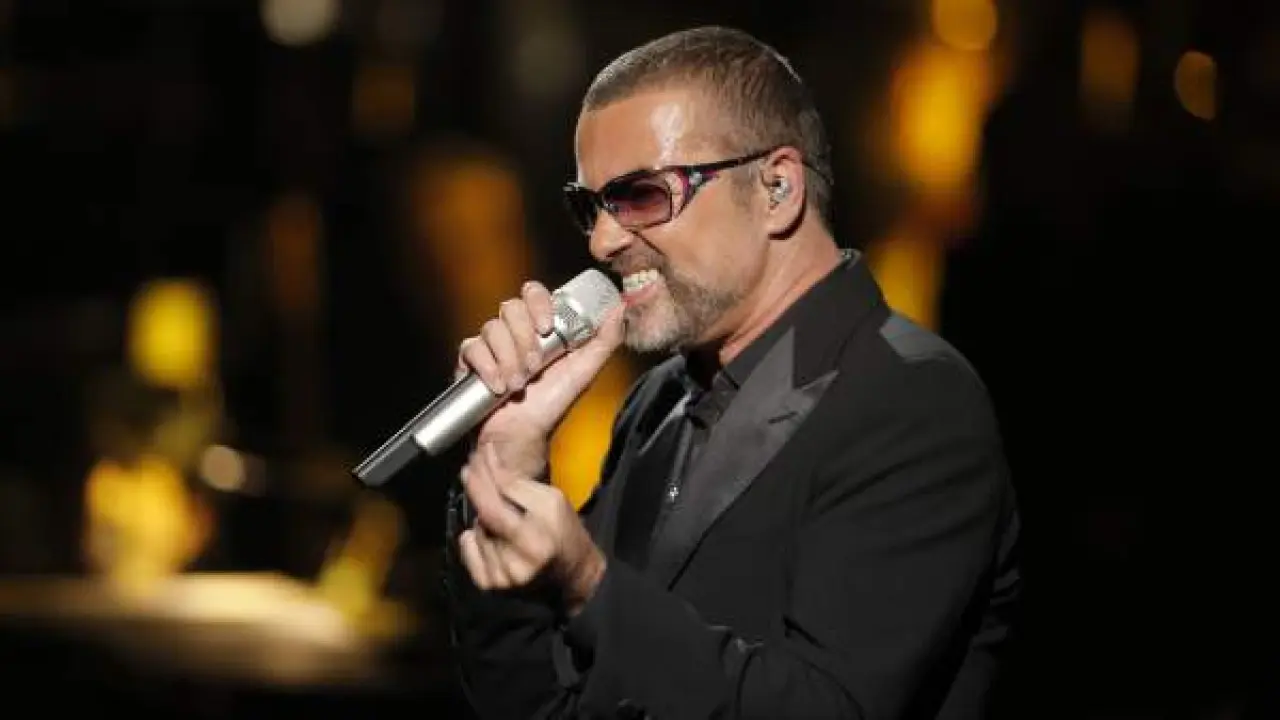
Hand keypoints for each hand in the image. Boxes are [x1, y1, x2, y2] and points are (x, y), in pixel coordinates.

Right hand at [456, 280, 624, 476]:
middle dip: (524, 337)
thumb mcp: (583, 374)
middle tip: (535, 366)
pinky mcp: (471, 361)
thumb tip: (619, 309)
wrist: (520, 438)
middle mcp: (514, 332)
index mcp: (540, 328)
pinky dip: (487, 367)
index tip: (547, 327)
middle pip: (511, 307)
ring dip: (508, 357)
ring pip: (492, 328)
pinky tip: (498, 386)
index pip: (534, 293)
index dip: (539, 303)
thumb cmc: (550, 406)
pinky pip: (472, 348)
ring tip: (518, 384)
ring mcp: (491, 345)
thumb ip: (603, 342)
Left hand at [458, 443, 605, 615]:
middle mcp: (523, 554)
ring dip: (483, 518)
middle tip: (470, 470)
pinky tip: (489, 537)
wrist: (572, 575)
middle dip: (476, 485)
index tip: (482, 454)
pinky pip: (468, 550)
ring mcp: (505, 572)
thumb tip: (490, 469)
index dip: (490, 468)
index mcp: (542, 530)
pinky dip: (473, 540)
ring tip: (500, 520)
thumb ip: (520, 486)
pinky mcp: (492, 584)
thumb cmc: (563, 534)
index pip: (507, 490)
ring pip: (478, 528)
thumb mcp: (552, 501)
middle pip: (487, 509)